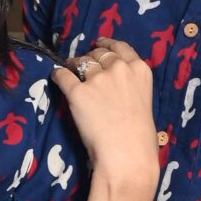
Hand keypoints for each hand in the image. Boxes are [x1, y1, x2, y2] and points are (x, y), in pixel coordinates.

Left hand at [51, 39, 160, 192]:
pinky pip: (62, 76)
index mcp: (139, 70)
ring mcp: (97, 79)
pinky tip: (55, 77)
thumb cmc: (140, 138)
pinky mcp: (78, 92)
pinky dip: (58, 76)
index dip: (107, 44)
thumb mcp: (144, 101)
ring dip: (74, 65)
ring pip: (80, 62)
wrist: (127, 157)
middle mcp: (119, 69)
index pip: (120, 47)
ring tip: (70, 71)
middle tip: (84, 67)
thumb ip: (131, 86)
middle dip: (90, 58)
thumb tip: (115, 85)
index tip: (99, 44)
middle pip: (99, 53)